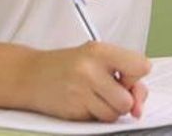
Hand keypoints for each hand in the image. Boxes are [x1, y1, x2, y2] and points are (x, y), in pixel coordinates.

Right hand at [24, 42, 150, 121]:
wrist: (30, 75)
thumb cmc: (69, 65)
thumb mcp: (98, 57)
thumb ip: (127, 75)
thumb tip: (139, 108)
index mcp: (100, 51)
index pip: (141, 66)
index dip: (136, 76)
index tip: (124, 75)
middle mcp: (89, 71)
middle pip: (127, 100)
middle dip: (122, 100)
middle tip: (108, 89)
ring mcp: (79, 92)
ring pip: (114, 114)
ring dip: (109, 110)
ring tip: (95, 95)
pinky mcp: (71, 111)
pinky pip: (97, 121)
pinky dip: (94, 115)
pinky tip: (82, 102)